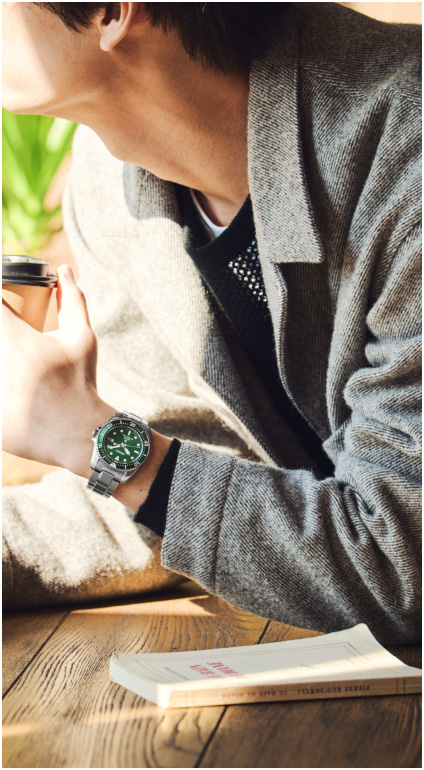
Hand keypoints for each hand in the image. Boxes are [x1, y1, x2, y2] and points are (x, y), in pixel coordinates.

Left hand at [2, 265, 115, 474]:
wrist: (80, 434)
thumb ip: (73, 300)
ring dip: (0, 368)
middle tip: (11, 346)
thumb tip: (63, 270)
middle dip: (1, 338)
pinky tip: (10, 391)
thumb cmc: (81, 382)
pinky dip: (0, 393)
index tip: (4, 311)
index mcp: (14, 340)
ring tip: (12, 371)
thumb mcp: (82, 338)